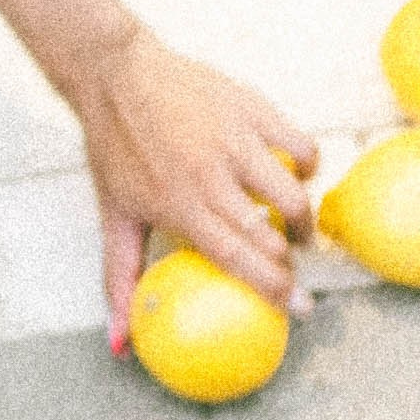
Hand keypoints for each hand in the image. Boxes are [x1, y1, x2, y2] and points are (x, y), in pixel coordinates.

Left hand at [71, 21, 320, 344]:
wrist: (115, 73)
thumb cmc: (114, 149)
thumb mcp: (113, 215)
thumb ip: (120, 279)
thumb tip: (120, 346)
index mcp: (179, 205)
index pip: (240, 259)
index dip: (277, 289)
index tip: (300, 308)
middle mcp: (210, 175)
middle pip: (272, 234)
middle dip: (291, 261)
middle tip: (291, 267)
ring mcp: (235, 139)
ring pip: (294, 193)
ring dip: (303, 219)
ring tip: (296, 227)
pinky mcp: (251, 107)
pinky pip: (300, 145)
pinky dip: (306, 167)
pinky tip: (293, 174)